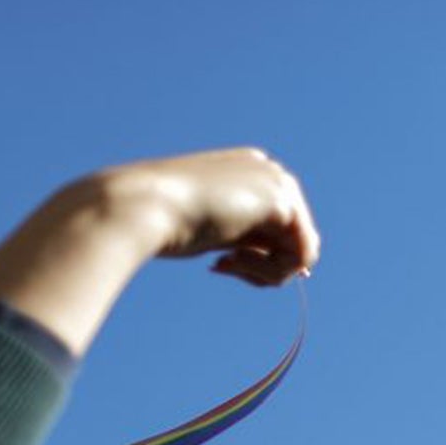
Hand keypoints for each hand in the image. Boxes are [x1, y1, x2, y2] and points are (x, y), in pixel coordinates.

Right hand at [86, 147, 319, 282]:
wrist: (141, 206)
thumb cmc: (167, 222)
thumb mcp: (218, 231)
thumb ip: (255, 241)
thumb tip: (304, 268)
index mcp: (250, 172)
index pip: (278, 231)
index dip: (257, 261)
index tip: (221, 263)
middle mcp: (269, 172)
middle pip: (295, 241)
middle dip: (265, 268)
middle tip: (224, 266)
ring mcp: (278, 183)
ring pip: (301, 251)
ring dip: (267, 273)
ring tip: (227, 264)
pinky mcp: (283, 202)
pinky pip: (303, 255)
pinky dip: (271, 271)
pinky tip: (233, 261)